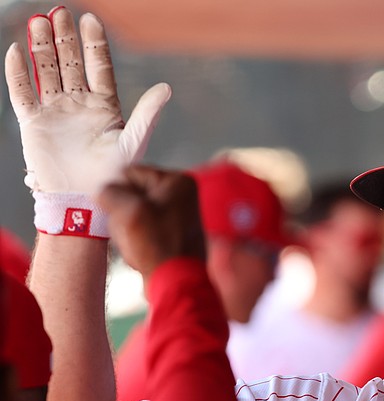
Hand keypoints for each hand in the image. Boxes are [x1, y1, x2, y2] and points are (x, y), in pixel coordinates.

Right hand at [4, 7, 169, 194]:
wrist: (85, 199)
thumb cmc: (114, 175)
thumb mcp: (134, 141)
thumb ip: (147, 114)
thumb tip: (166, 88)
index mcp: (104, 105)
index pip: (98, 66)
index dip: (93, 44)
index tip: (90, 20)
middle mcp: (79, 103)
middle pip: (69, 63)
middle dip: (64, 38)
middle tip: (59, 12)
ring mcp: (56, 111)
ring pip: (46, 71)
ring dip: (42, 47)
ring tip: (39, 21)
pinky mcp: (34, 123)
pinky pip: (23, 93)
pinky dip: (18, 73)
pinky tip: (16, 52)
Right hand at [97, 165, 205, 279]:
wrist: (177, 283)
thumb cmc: (156, 244)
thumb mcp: (129, 211)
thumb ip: (111, 192)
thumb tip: (103, 190)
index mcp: (177, 182)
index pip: (131, 173)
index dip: (115, 190)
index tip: (108, 208)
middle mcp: (181, 195)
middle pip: (133, 193)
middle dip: (121, 211)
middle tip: (124, 229)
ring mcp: (178, 215)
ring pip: (134, 212)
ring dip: (126, 227)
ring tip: (131, 243)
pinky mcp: (172, 234)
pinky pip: (142, 229)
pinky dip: (135, 239)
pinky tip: (136, 252)